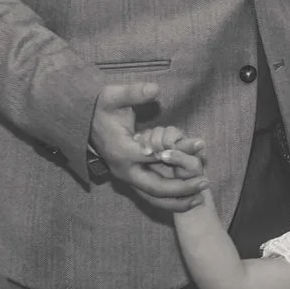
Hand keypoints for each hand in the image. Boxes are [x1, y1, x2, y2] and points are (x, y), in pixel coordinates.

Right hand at [89, 79, 206, 212]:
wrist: (84, 122)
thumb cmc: (102, 108)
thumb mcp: (113, 96)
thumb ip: (134, 92)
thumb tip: (154, 88)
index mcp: (123, 151)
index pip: (155, 157)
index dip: (179, 153)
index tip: (199, 146)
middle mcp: (124, 170)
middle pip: (155, 187)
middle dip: (181, 188)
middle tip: (205, 181)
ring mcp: (126, 177)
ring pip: (153, 197)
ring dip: (177, 200)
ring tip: (200, 198)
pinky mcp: (131, 179)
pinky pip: (151, 195)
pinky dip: (169, 199)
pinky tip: (188, 198)